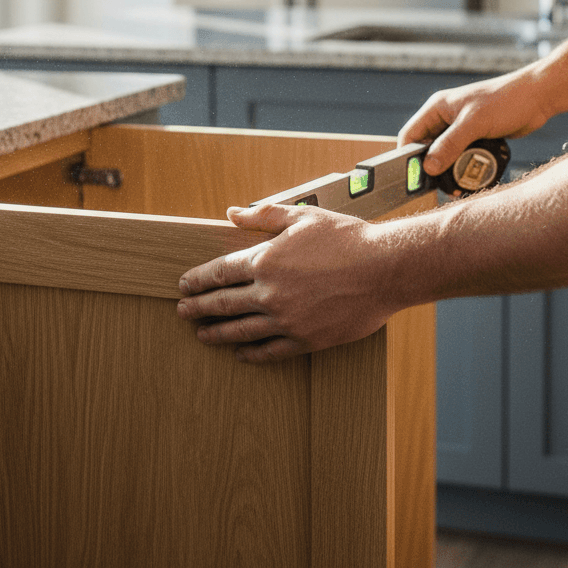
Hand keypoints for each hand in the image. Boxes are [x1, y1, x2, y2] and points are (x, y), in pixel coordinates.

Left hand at [176, 204, 400, 362]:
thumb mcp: (302, 216)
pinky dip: (251, 354)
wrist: (384, 269)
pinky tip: (240, 353)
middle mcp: (269, 293)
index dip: (198, 280)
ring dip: (217, 333)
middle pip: (222, 304)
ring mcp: (286, 320)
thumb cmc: (346, 238)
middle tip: (182, 312)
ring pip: (240, 331)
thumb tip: (232, 213)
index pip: (219, 273)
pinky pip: (269, 351)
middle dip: (198, 308)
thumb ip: (264, 216)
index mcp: (266, 259)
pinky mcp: (305, 340)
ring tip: (203, 335)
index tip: (184, 285)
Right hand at [398, 67, 553, 174]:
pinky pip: (462, 156)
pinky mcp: (475, 137)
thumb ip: (450, 145)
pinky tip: (468, 178)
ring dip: (448, 170)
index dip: (408, 155)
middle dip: (431, 167)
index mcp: (437, 108)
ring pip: (445, 154)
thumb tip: (428, 168)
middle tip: (436, 186)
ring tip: (455, 186)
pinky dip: (463, 168)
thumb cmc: (505, 101)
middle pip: (427, 147)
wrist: (537, 97)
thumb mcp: (474, 123)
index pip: (410, 134)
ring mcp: (460, 128)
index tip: (413, 176)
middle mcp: (445, 118)